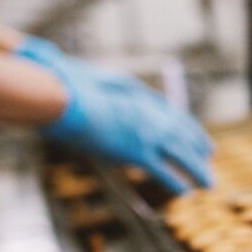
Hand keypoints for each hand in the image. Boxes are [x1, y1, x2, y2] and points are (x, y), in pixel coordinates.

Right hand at [19, 39, 213, 191]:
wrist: (64, 96)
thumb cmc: (60, 82)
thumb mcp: (69, 72)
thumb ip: (69, 73)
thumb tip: (42, 59)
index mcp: (134, 93)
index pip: (167, 109)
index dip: (181, 121)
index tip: (191, 129)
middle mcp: (145, 111)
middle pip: (179, 129)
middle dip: (196, 144)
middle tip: (209, 154)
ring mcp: (143, 130)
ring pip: (180, 152)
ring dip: (197, 168)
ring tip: (209, 182)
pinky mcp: (136, 150)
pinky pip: (163, 169)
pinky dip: (177, 181)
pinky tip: (188, 192)